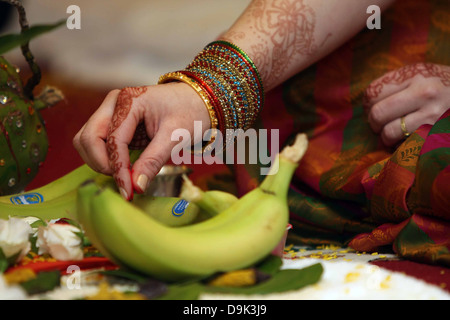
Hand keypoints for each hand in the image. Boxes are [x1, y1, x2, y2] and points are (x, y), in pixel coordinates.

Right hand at [73, 82, 209, 199]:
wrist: (197, 101)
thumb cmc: (189, 112)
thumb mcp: (176, 136)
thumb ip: (153, 160)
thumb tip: (136, 186)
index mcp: (129, 100)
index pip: (113, 139)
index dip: (117, 168)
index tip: (128, 191)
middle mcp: (113, 103)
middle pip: (88, 138)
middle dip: (102, 164)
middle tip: (125, 182)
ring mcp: (110, 112)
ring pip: (87, 141)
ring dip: (99, 162)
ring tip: (125, 175)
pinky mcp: (112, 123)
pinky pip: (96, 143)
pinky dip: (104, 159)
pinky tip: (124, 168)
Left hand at [364, 63, 449, 145]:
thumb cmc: (445, 86)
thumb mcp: (424, 74)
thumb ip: (397, 83)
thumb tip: (367, 102)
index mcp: (417, 74)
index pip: (372, 93)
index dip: (368, 104)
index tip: (373, 108)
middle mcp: (426, 94)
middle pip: (377, 114)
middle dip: (374, 123)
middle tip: (380, 125)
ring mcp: (434, 116)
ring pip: (389, 134)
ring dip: (387, 137)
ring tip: (394, 134)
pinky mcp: (438, 136)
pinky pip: (406, 147)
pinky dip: (402, 147)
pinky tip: (409, 140)